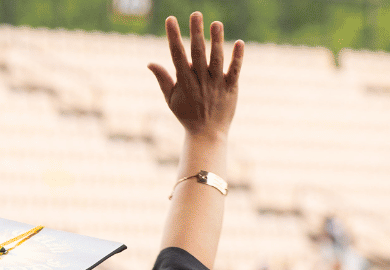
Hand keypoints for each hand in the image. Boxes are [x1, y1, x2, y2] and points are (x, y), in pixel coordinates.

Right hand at [148, 12, 243, 138]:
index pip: (177, 54)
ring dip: (217, 41)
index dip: (173, 36)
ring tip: (216, 23)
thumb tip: (149, 63)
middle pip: (198, 52)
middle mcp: (200, 80)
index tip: (170, 20)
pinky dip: (238, 58)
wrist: (207, 135)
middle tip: (196, 14)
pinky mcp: (231, 88)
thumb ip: (162, 79)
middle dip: (196, 32)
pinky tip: (240, 43)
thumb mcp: (171, 99)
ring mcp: (216, 84)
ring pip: (217, 59)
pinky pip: (235, 71)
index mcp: (184, 81)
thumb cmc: (187, 115)